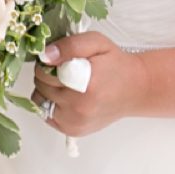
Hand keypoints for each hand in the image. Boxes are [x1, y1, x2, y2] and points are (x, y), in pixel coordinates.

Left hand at [32, 32, 148, 137]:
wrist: (134, 89)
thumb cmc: (115, 64)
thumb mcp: (96, 42)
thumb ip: (70, 45)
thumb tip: (46, 56)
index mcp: (86, 84)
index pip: (44, 72)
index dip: (47, 61)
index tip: (58, 58)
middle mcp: (79, 108)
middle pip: (41, 86)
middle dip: (45, 74)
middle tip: (62, 68)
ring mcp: (75, 122)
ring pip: (40, 101)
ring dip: (46, 89)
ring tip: (63, 82)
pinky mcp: (73, 131)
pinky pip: (46, 114)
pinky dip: (50, 103)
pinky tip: (65, 95)